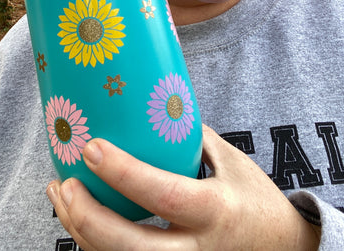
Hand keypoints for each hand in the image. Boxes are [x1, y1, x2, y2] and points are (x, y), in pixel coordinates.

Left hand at [47, 124, 320, 249]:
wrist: (282, 248)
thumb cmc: (254, 198)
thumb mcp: (229, 161)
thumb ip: (189, 140)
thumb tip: (150, 107)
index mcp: (215, 210)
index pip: (164, 194)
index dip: (124, 173)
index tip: (92, 149)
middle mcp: (198, 249)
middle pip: (131, 249)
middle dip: (88, 220)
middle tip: (65, 184)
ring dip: (81, 234)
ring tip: (61, 196)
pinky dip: (94, 246)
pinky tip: (79, 220)